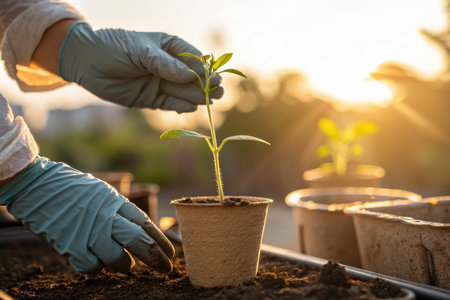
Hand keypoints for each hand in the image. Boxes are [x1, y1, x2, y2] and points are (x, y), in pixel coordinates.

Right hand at [0, 157, 174, 273]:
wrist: (39, 186)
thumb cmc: (74, 190)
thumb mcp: (104, 193)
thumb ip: (120, 212)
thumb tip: (142, 232)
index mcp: (116, 202)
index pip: (146, 224)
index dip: (162, 242)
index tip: (171, 255)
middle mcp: (106, 217)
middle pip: (139, 242)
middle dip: (156, 259)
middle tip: (166, 269)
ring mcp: (88, 231)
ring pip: (117, 259)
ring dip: (124, 266)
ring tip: (125, 265)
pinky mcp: (70, 245)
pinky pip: (92, 267)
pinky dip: (96, 269)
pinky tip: (95, 262)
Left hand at [58, 22, 222, 112]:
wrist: (85, 62)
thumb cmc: (113, 47)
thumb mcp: (139, 50)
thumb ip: (164, 64)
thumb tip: (189, 75)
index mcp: (169, 48)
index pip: (193, 58)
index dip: (204, 68)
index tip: (215, 77)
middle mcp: (168, 67)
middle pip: (193, 77)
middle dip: (206, 84)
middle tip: (218, 92)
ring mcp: (161, 83)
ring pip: (184, 92)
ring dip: (197, 96)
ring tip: (210, 101)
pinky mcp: (152, 99)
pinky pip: (170, 104)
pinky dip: (180, 106)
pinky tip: (191, 108)